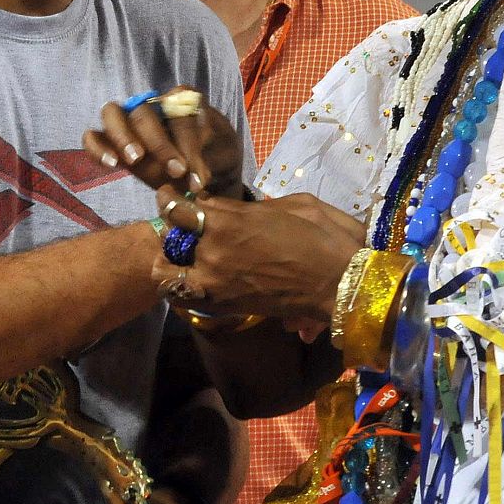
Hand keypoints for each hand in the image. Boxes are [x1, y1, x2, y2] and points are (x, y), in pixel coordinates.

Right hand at [84, 87, 244, 197]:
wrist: (207, 170)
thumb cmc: (215, 157)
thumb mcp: (222, 157)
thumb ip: (209, 162)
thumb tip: (195, 177)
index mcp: (183, 99)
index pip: (179, 113)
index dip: (188, 145)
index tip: (196, 176)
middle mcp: (153, 103)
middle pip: (145, 112)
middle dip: (159, 144)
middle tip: (175, 172)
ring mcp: (129, 119)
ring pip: (112, 113)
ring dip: (122, 136)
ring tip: (134, 160)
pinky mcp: (112, 140)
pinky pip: (93, 135)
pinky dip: (97, 147)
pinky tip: (112, 165)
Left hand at [149, 191, 360, 324]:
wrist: (339, 284)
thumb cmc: (323, 239)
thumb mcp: (296, 204)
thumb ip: (259, 206)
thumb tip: (244, 211)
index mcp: (230, 219)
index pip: (181, 205)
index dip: (176, 200)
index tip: (176, 198)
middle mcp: (212, 248)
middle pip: (169, 231)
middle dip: (172, 225)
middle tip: (181, 225)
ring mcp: (213, 280)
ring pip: (164, 267)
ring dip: (169, 258)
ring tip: (182, 255)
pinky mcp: (220, 304)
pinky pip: (180, 294)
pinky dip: (178, 286)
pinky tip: (190, 279)